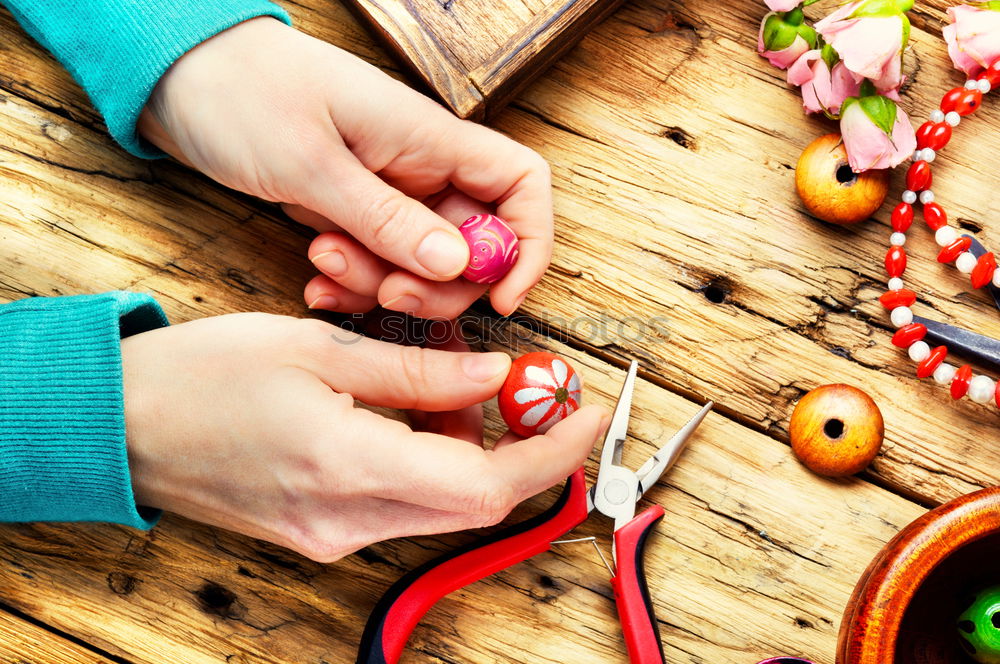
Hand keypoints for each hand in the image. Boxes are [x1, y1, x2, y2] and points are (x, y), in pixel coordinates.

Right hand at [121, 314, 607, 561]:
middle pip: (474, 500)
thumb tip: (494, 375)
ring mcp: (336, 534)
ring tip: (451, 376)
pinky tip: (414, 406)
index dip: (548, 452)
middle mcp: (349, 519)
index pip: (486, 482)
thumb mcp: (318, 346)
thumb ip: (418, 369)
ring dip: (470, 445)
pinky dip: (431, 457)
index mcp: (348, 466)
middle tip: (527, 384)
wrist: (122, 427)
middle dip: (518, 444)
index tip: (586, 413)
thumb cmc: (203, 377)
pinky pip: (405, 502)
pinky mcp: (324, 532)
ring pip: (443, 500)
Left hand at [138, 18, 553, 318]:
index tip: (501, 294)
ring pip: (420, 263)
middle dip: (437, 285)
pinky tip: (315, 279)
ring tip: (322, 265)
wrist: (179, 77)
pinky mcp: (353, 211)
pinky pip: (377, 263)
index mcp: (427, 138)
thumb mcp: (312, 163)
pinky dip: (353, 281)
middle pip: (475, 244)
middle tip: (385, 295)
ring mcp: (387, 191)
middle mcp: (419, 166)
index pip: (520, 185)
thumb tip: (460, 265)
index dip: (527, 243)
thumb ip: (386, 219)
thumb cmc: (244, 93)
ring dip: (381, 283)